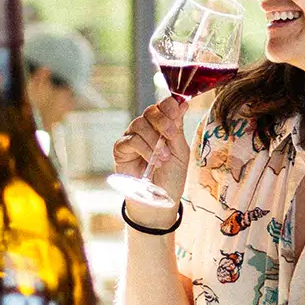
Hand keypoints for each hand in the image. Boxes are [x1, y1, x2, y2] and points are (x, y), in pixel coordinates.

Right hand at [113, 96, 189, 213]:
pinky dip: (144, 149)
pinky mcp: (121, 148)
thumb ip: (178, 129)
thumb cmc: (171, 177)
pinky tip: (153, 161)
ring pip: (140, 124)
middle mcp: (147, 128)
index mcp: (163, 126)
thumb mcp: (180, 152)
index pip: (164, 105)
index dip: (169, 105)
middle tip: (171, 135)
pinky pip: (131, 140)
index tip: (177, 111)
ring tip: (163, 157)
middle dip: (163, 121)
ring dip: (154, 139)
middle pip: (151, 111)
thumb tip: (182, 103)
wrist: (159, 200)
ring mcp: (133, 137)